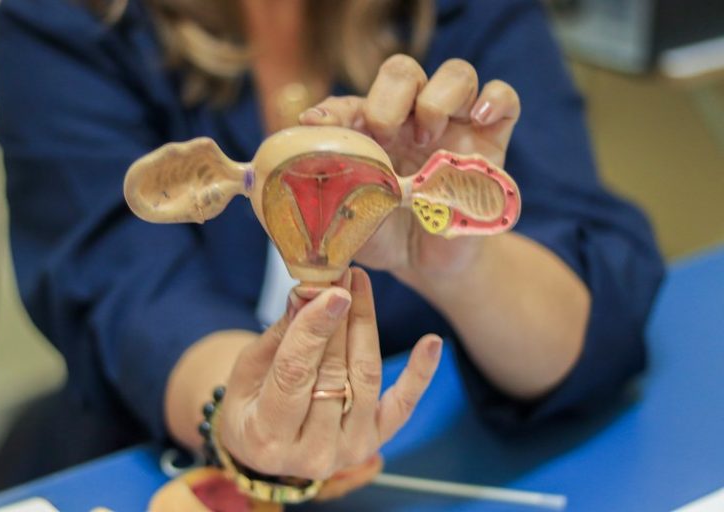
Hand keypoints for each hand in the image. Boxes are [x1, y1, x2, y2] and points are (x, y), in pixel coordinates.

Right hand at [218, 268, 441, 479]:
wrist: (266, 444)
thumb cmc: (250, 401)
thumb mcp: (250, 367)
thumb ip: (281, 334)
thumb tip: (307, 292)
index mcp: (267, 436)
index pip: (293, 374)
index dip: (313, 330)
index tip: (330, 291)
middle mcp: (311, 452)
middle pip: (333, 373)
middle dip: (340, 320)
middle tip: (343, 276)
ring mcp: (348, 449)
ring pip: (365, 378)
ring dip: (365, 326)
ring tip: (360, 285)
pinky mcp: (375, 440)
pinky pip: (402, 405)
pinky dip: (420, 373)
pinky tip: (432, 342)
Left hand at [299, 55, 520, 282]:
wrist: (427, 266)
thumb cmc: (382, 236)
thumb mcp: (343, 220)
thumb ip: (316, 201)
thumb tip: (268, 193)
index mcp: (369, 133)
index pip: (351, 102)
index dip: (332, 110)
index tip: (316, 127)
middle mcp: (410, 120)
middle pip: (403, 71)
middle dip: (388, 98)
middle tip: (383, 133)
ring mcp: (453, 128)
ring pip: (456, 74)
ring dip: (438, 97)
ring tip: (429, 135)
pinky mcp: (491, 143)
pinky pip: (504, 100)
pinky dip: (495, 98)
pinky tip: (479, 118)